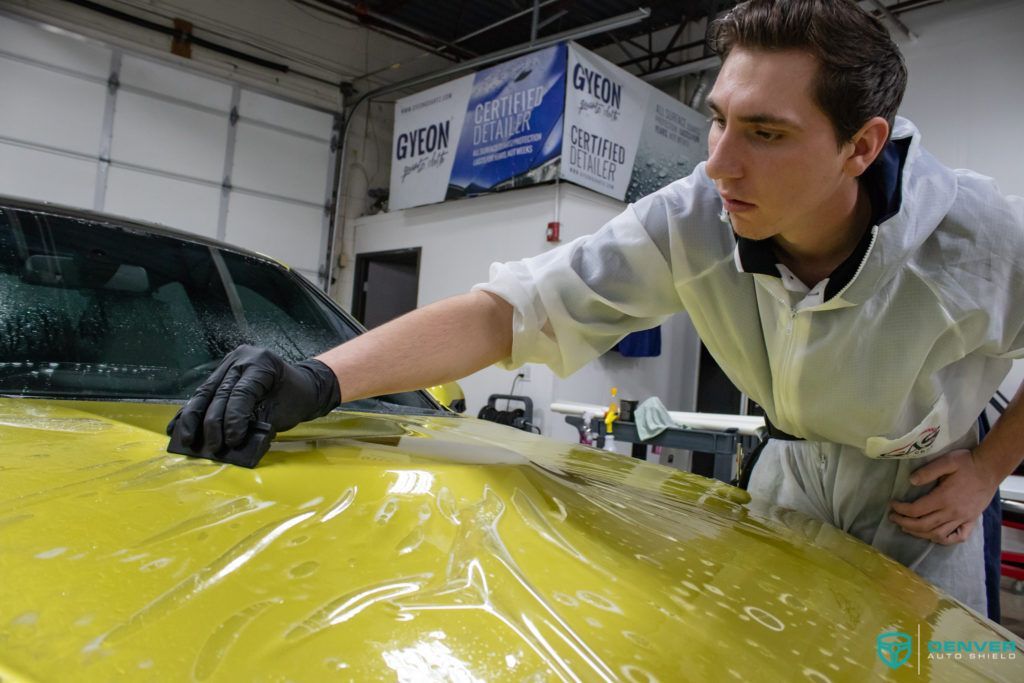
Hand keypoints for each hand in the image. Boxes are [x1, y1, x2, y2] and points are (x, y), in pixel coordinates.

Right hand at [167, 345, 339, 451]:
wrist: (303, 384)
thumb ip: (256, 423)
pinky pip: (204, 393)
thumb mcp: (282, 412)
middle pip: (219, 392)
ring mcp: (229, 362)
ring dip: (193, 418)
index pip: (241, 393)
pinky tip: (177, 426)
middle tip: (212, 447)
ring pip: (205, 392)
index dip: (233, 419)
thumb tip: (230, 442)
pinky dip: (192, 411)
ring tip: (185, 440)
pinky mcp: (221, 371)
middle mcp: (241, 357)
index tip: (231, 441)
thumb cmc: (296, 398)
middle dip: (212, 423)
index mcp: (261, 363)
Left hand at [888, 448, 997, 544]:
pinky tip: (934, 536)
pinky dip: (945, 540)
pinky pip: (958, 537)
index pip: (916, 510)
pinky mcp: (971, 521)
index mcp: (944, 498)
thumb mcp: (946, 461)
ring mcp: (963, 519)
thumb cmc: (967, 463)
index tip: (892, 505)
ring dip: (920, 534)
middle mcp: (952, 512)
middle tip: (893, 518)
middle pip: (923, 525)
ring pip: (937, 534)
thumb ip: (927, 471)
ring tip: (907, 528)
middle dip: (905, 523)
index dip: (901, 510)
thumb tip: (910, 480)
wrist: (990, 469)